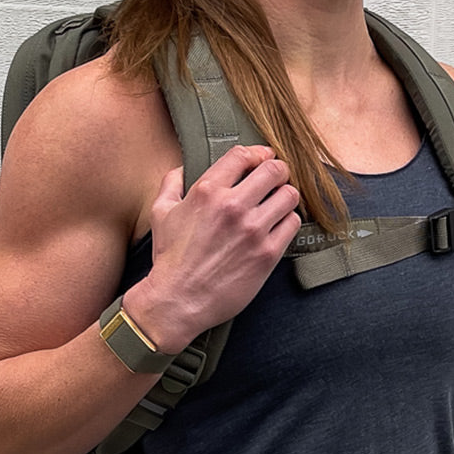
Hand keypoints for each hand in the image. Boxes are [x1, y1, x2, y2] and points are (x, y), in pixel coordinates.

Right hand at [123, 145, 301, 350]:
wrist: (177, 300)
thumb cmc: (170, 258)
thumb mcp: (161, 213)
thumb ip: (172, 183)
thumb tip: (184, 168)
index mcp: (207, 191)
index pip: (243, 155)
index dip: (258, 153)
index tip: (263, 158)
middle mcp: (232, 206)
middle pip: (275, 170)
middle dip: (277, 172)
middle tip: (276, 180)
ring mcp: (252, 230)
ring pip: (289, 195)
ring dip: (285, 197)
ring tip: (278, 204)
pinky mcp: (267, 253)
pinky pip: (292, 224)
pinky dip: (288, 222)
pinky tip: (278, 227)